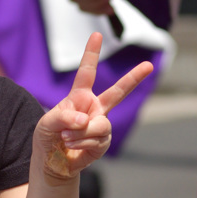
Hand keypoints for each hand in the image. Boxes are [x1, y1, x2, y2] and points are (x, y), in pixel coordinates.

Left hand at [35, 31, 152, 182]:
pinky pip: (98, 138)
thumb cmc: (48, 138)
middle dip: (134, 78)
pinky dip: (81, 142)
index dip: (91, 54)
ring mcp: (101, 125)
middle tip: (149, 65)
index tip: (96, 35)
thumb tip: (86, 119)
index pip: (86, 73)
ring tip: (67, 138)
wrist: (52, 163)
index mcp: (79, 97)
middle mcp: (94, 108)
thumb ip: (63, 116)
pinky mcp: (104, 141)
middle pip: (118, 91)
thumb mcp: (46, 123)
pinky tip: (73, 146)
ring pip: (100, 124)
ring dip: (80, 132)